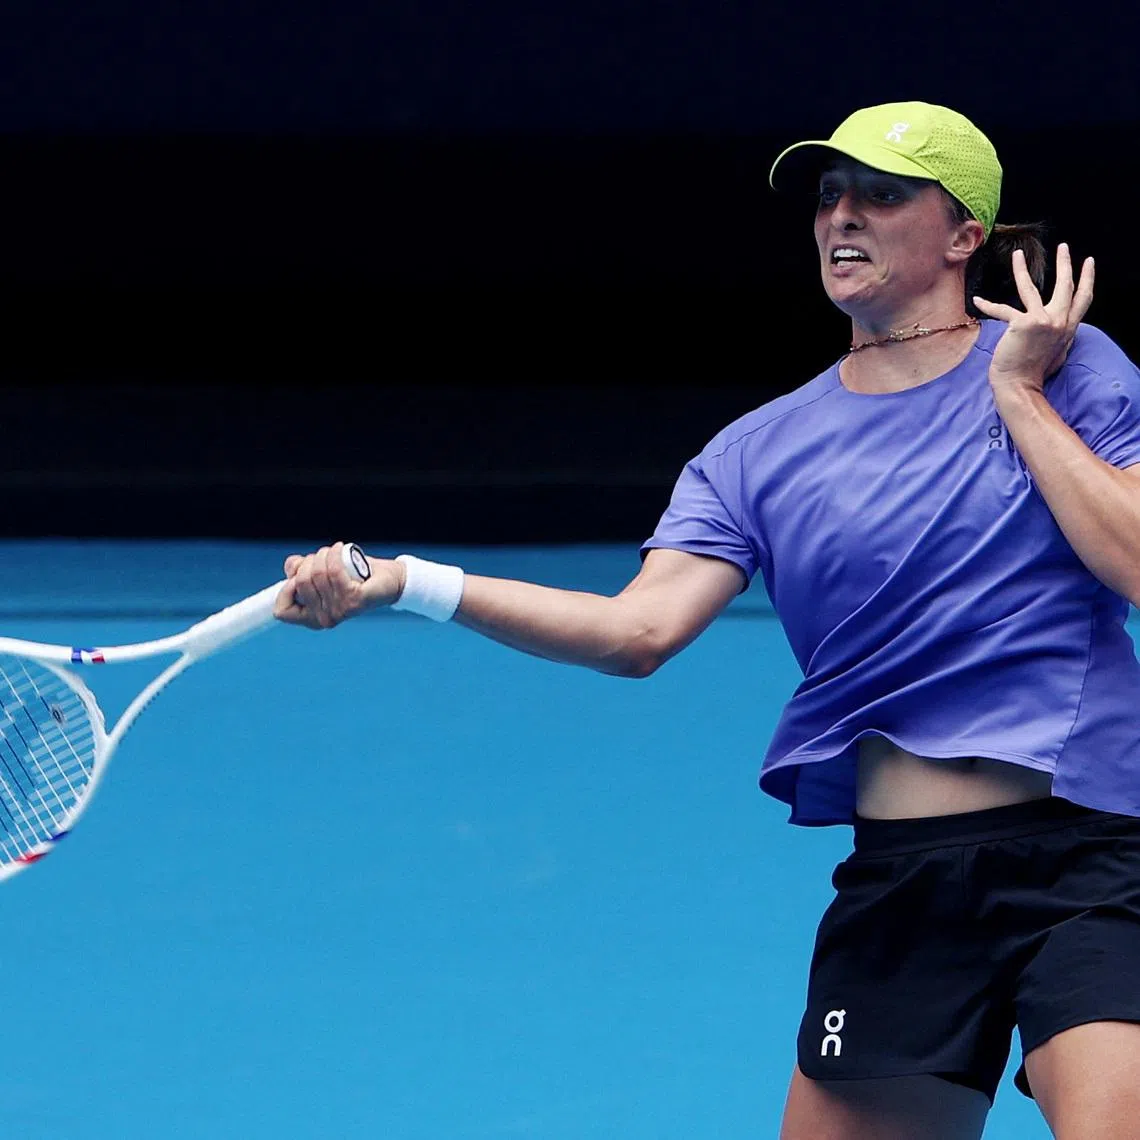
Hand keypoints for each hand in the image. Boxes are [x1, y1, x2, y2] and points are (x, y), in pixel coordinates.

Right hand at [274, 541, 405, 628]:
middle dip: (308, 562)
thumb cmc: (355, 576)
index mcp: (313, 618)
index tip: (298, 575)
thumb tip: (292, 567)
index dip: (285, 589)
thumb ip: (300, 570)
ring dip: (322, 554)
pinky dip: (334, 555)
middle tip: (323, 556)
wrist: (390, 580)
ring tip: (334, 552)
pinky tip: (340, 548)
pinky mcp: (353, 600)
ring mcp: (339, 611)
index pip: (281, 611)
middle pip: (300, 582)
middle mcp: (325, 619)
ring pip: (316, 573)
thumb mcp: (321, 572)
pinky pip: (333, 571)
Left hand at [973, 243, 1094, 396]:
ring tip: (1017, 255)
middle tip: (1064, 246)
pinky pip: (1001, 310)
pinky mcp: (1022, 325)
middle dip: (1065, 264)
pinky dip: (987, 305)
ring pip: (1031, 288)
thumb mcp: (1058, 351)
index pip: (1083, 298)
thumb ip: (1060, 334)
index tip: (1088, 262)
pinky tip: (976, 300)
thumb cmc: (1035, 372)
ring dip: (1023, 269)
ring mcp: (1042, 322)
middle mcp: (1059, 322)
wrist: (1020, 386)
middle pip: (1065, 286)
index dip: (1087, 278)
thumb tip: (1059, 325)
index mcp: (1068, 327)